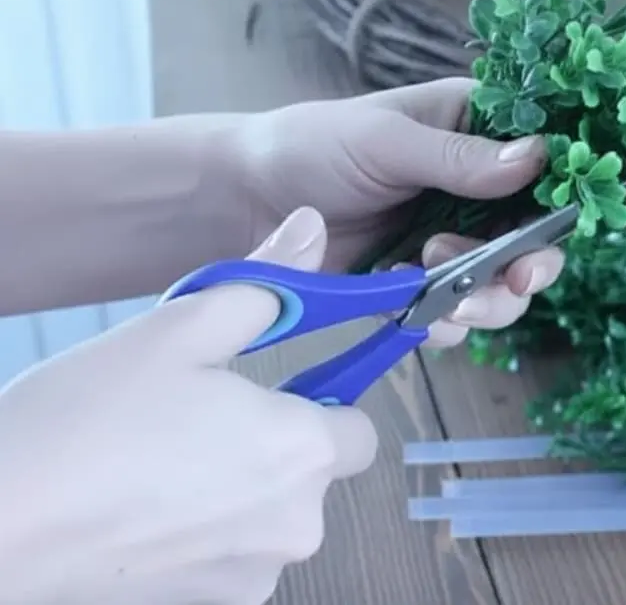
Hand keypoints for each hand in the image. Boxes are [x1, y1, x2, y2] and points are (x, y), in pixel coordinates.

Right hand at [0, 209, 375, 604]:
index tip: (277, 386)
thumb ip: (267, 284)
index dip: (325, 401)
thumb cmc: (88, 419)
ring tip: (163, 457)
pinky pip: (235, 552)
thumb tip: (313, 231)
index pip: (362, 428)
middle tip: (204, 415)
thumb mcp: (181, 328)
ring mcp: (252, 574)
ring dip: (242, 486)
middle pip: (317, 473)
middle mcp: (296, 523)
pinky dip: (208, 528)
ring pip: (274, 514)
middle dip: (280, 443)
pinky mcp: (208, 604)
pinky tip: (147, 503)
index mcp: (303, 450)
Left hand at [229, 77, 564, 347]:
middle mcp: (475, 189)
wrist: (241, 201)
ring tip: (449, 297)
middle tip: (518, 279)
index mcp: (475, 131)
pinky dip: (445, 322)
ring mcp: (450, 240)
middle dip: (530, 264)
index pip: (543, 162)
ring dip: (489, 299)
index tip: (556, 222)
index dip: (560, 194)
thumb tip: (537, 158)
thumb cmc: (310, 146)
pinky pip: (456, 315)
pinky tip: (412, 310)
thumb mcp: (384, 140)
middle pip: (534, 236)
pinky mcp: (420, 285)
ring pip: (503, 284)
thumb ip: (459, 158)